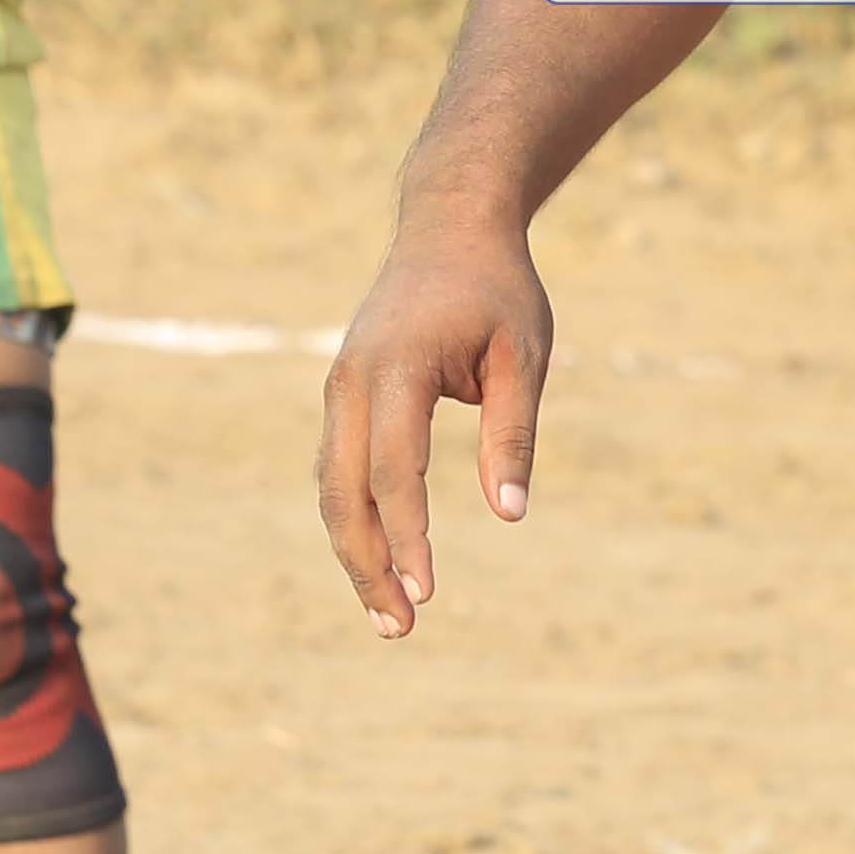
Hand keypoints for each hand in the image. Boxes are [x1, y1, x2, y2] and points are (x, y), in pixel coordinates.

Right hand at [318, 203, 557, 635]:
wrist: (450, 226)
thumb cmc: (496, 289)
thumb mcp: (523, 354)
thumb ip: (513, 433)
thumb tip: (509, 513)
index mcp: (396, 368)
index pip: (394, 470)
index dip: (408, 536)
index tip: (428, 592)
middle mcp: (351, 382)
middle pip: (343, 493)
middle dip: (367, 565)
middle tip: (400, 628)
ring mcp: (339, 389)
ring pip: (331, 488)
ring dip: (356, 553)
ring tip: (390, 618)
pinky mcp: (344, 398)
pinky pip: (338, 470)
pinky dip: (355, 520)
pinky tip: (382, 564)